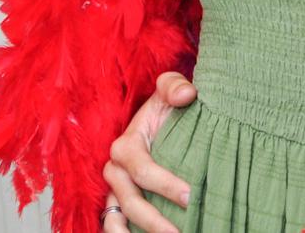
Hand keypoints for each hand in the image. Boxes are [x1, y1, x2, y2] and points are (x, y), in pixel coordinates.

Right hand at [101, 71, 197, 232]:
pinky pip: (116, 225)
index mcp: (125, 145)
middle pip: (131, 202)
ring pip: (118, 220)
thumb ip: (175, 86)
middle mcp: (114, 170)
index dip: (165, 185)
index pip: (142, 171)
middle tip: (183, 232)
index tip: (191, 196)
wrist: (160, 118)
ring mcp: (114, 189)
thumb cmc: (165, 105)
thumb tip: (186, 94)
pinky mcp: (118, 202)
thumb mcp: (170, 88)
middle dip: (155, 221)